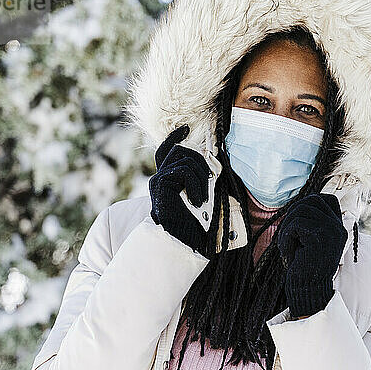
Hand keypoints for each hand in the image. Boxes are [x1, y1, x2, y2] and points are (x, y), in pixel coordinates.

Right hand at [149, 125, 212, 252]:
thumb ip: (201, 178)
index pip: (166, 151)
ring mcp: (158, 180)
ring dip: (201, 177)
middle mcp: (160, 178)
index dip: (174, 138)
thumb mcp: (201, 195)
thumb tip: (212, 159)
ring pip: (185, 159)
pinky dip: (196, 184)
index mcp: (167, 180)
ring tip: (202, 199)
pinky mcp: (160, 183)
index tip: (185, 129)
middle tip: (210, 182)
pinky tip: (198, 200)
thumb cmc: (193, 224)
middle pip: (180, 151)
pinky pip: (184, 170)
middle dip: (201, 162)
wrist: (181, 240)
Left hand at [276, 193, 347, 317]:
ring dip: (287, 228)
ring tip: (287, 246)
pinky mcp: (319, 238)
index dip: (309, 203)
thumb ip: (311, 223)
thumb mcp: (311, 241)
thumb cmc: (305, 266)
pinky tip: (287, 252)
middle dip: (293, 214)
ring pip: (300, 211)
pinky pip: (295, 225)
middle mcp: (338, 227)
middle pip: (311, 201)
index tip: (296, 220)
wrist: (309, 290)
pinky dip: (285, 237)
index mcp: (339, 227)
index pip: (328, 199)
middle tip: (288, 234)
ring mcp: (331, 231)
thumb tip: (297, 204)